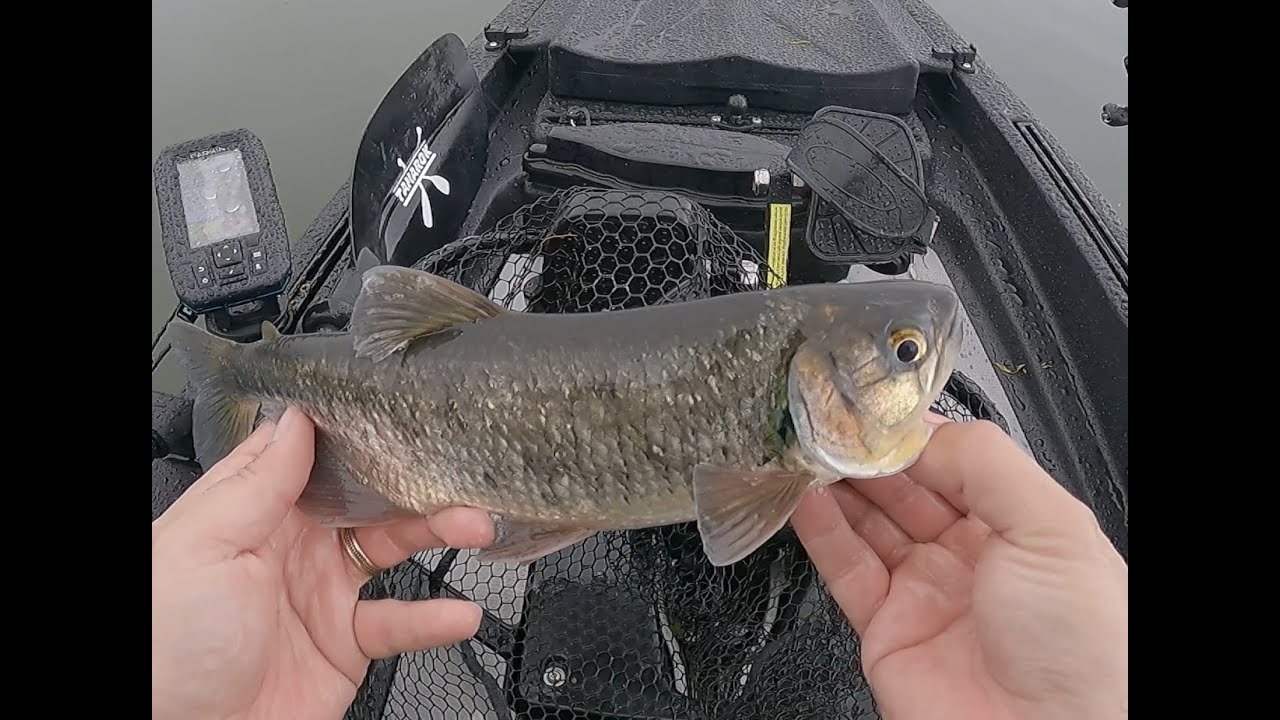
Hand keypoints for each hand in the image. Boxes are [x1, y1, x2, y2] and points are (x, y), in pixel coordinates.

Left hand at [151, 408, 495, 719]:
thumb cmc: (164, 644)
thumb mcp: (205, 544)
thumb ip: (258, 483)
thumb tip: (296, 420)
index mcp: (250, 512)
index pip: (311, 456)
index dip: (356, 434)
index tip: (402, 415)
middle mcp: (289, 548)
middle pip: (366, 499)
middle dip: (414, 482)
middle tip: (456, 473)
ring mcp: (321, 595)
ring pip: (394, 549)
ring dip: (439, 534)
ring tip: (476, 526)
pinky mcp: (344, 646)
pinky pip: (399, 623)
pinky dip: (435, 619)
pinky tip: (459, 613)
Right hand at [790, 417, 1126, 719]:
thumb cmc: (1084, 650)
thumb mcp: (1052, 527)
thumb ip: (986, 464)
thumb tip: (919, 433)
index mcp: (1021, 524)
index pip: (954, 458)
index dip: (911, 432)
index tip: (874, 407)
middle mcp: (972, 555)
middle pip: (905, 486)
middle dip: (866, 452)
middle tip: (830, 421)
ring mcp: (927, 592)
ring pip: (869, 522)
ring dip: (836, 484)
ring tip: (808, 449)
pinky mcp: (887, 630)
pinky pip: (846, 570)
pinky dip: (820, 531)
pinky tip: (806, 499)